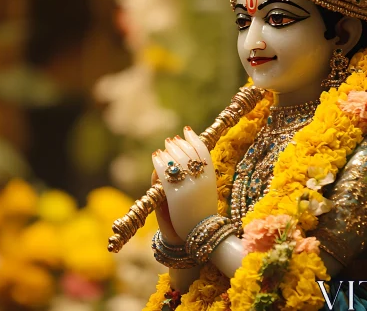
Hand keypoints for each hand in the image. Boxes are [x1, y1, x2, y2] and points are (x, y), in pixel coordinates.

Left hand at [151, 126, 217, 241]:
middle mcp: (200, 180)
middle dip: (179, 144)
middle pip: (188, 153)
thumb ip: (198, 177)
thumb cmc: (202, 214)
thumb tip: (188, 161)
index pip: (203, 151)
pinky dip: (159, 162)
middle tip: (171, 140)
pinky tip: (156, 157)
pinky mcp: (174, 195)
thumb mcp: (205, 192)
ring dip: (169, 151)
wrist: (199, 234)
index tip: (188, 131)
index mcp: (210, 178)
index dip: (194, 140)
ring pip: (176, 161)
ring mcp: (187, 187)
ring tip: (164, 147)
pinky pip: (164, 173)